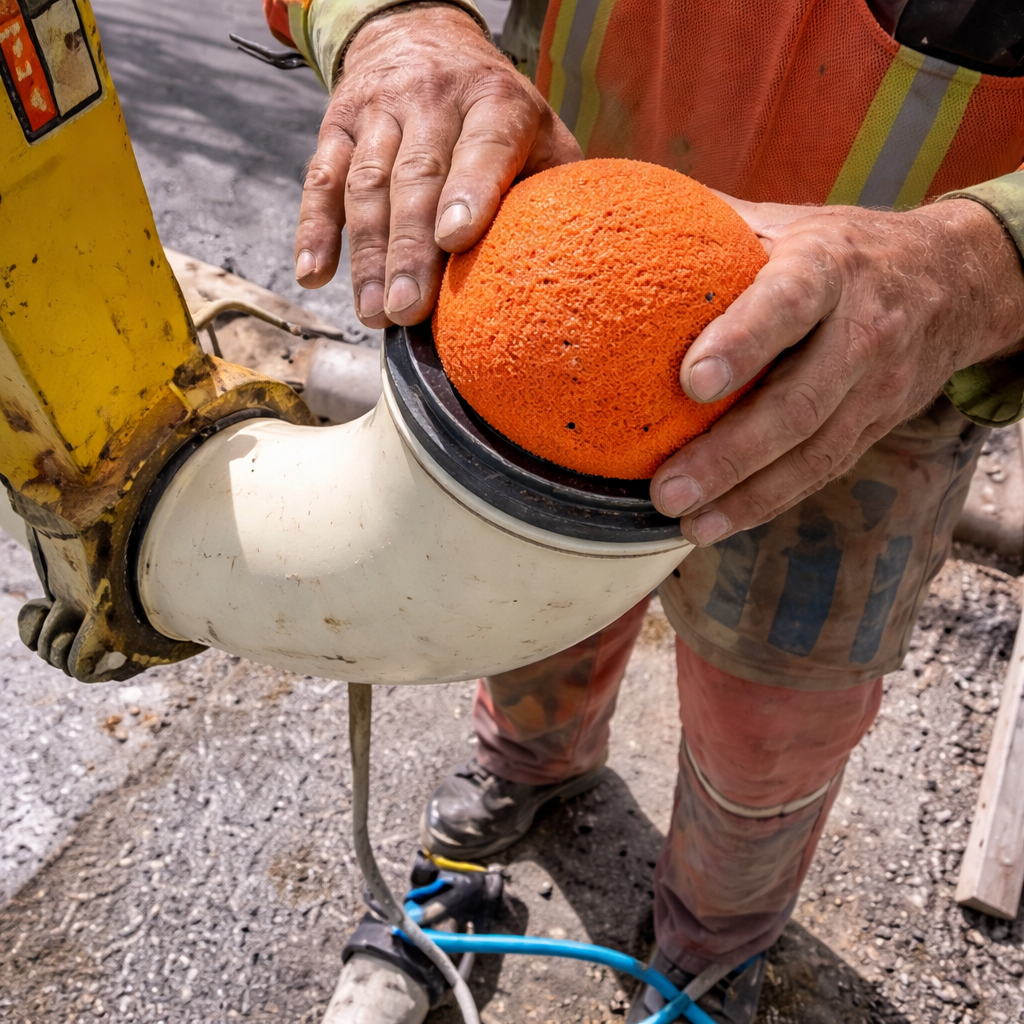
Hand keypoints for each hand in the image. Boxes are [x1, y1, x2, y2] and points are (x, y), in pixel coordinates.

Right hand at [294, 4, 581, 328]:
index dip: (469, 191)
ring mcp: (379, 111)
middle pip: (416, 178)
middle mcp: (433, 99)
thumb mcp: (538, 130)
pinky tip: (313, 274)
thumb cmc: (496, 112)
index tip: (456, 240)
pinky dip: (314, 228)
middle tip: (408, 310)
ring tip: (374, 313)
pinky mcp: (337, 125)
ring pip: (367, 184)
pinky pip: (321, 179)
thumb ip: (551, 184)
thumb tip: (568, 262)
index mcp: (495, 102)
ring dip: (367, 255)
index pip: (482, 146)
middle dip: (410, 249)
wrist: (422, 37)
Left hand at [651, 197, 1023, 544]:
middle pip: (800, 403)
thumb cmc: (840, 250)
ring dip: (746, 496)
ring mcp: (877, 386)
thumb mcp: (786, 224)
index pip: (789, 303)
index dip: (744, 342)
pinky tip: (716, 524)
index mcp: (829, 266)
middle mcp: (862, 329)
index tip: (692, 381)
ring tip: (687, 522)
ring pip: (815, 452)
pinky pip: (822, 471)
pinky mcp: (876, 425)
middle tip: (667, 488)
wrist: (954, 280)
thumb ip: (713, 230)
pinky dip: (768, 502)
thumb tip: (614, 229)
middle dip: (730, 454)